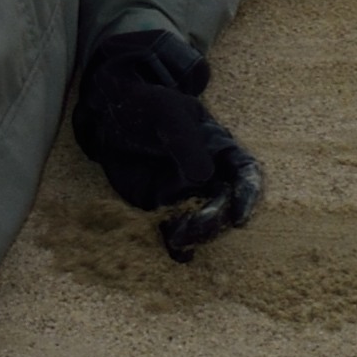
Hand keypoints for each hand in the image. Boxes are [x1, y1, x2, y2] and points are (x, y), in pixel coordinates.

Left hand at [73, 26, 264, 264]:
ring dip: (197, 234)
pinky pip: (175, 228)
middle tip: (196, 227)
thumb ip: (186, 141)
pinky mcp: (163, 205)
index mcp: (220, 149)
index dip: (247, 197)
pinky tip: (175, 252)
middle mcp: (209, 175)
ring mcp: (187, 192)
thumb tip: (204, 177)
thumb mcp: (168, 113)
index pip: (245, 175)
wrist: (109, 114)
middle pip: (224, 205)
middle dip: (215, 220)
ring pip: (202, 221)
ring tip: (178, 238)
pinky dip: (177, 243)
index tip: (239, 218)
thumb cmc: (148, 105)